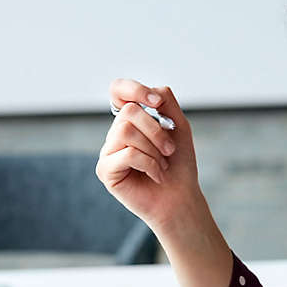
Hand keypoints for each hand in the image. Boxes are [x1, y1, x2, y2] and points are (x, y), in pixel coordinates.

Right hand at [96, 79, 201, 232]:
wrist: (181, 197)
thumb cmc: (179, 165)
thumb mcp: (178, 127)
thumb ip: (167, 103)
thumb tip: (153, 90)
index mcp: (131, 120)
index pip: (118, 90)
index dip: (134, 89)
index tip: (157, 102)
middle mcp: (115, 133)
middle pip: (128, 112)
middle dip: (156, 130)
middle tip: (170, 150)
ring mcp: (108, 151)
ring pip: (125, 131)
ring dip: (153, 149)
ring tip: (162, 165)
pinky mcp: (105, 170)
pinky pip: (127, 154)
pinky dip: (149, 164)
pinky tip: (156, 175)